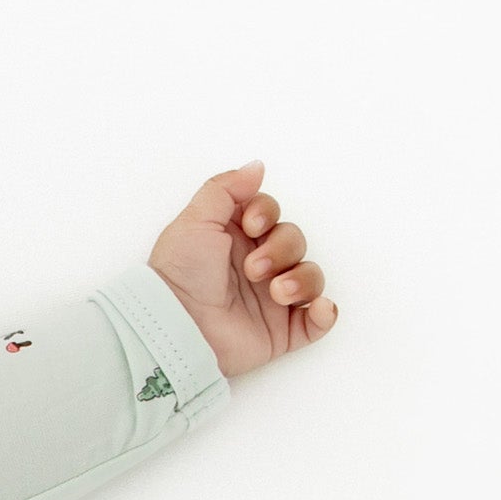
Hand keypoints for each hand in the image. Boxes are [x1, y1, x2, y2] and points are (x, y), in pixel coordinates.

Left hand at [146, 160, 337, 380]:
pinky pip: (316, 320)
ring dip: (303, 279)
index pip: (272, 215)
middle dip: (282, 249)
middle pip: (294, 241)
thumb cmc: (179, 274)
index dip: (268, 214)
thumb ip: (225, 189)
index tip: (251, 225)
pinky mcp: (279, 332)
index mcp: (235, 240)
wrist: (176, 326)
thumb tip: (256, 167)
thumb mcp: (195, 220)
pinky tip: (317, 309)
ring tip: (277, 293)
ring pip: (310, 277)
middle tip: (254, 269)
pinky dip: (324, 313)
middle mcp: (256, 267)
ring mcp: (269, 300)